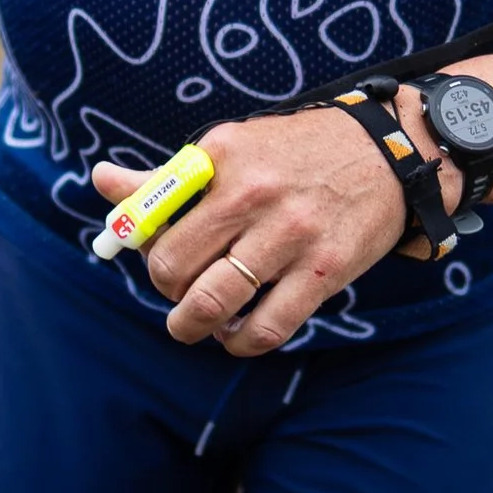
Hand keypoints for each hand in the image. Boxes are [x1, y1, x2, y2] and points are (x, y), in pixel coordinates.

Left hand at [89, 108, 441, 352]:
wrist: (390, 152)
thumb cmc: (297, 155)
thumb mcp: (233, 149)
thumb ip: (168, 178)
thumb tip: (102, 183)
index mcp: (222, 156)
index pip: (152, 217)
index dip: (144, 249)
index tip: (158, 256)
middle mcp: (253, 193)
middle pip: (172, 268)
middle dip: (167, 292)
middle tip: (180, 292)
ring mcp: (290, 234)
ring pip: (213, 304)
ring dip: (192, 327)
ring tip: (195, 325)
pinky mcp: (324, 271)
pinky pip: (265, 329)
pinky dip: (240, 343)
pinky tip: (237, 334)